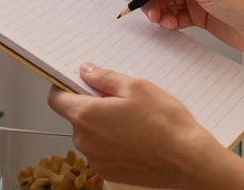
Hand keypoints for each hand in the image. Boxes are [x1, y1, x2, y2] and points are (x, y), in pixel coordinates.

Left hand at [47, 64, 219, 188]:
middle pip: (76, 117)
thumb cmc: (164, 121)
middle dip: (91, 106)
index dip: (64, 88)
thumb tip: (85, 71)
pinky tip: (136, 138)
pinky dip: (112, 144)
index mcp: (86, 115)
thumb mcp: (135, 87)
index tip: (78, 82)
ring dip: (102, 126)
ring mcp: (96, 160)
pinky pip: (102, 152)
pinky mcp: (109, 173)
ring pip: (90, 135)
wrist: (187, 160)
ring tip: (133, 121)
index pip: (56, 99)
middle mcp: (84, 141)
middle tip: (119, 100)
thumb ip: (104, 78)